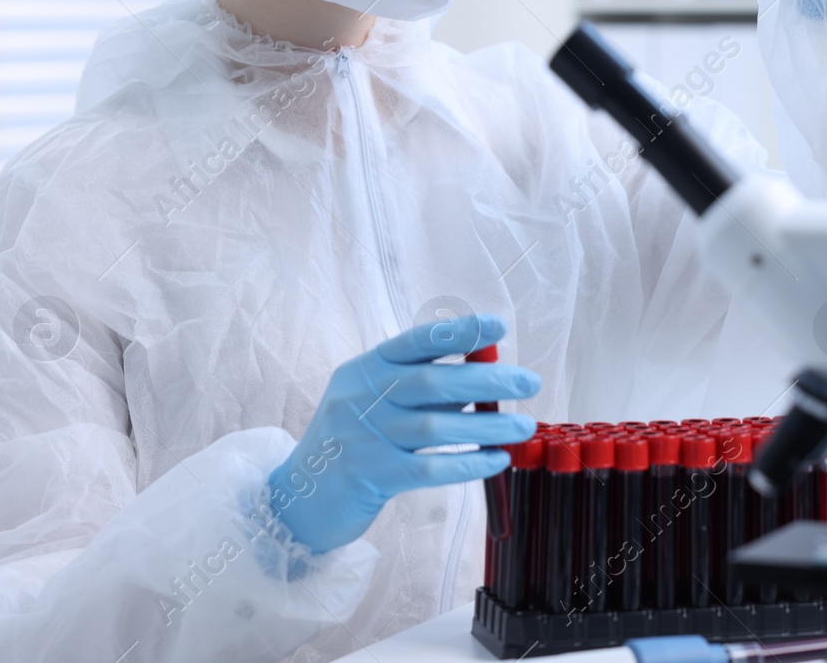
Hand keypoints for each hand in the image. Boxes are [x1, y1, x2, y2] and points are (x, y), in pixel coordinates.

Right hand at [267, 314, 538, 553]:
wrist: (296, 498)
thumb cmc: (350, 444)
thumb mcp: (374, 402)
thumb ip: (419, 388)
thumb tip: (482, 376)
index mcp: (364, 369)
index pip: (417, 341)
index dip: (460, 332)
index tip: (499, 326)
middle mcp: (361, 397)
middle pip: (432, 381)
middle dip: (488, 378)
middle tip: (530, 382)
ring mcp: (363, 437)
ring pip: (436, 425)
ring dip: (488, 425)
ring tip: (523, 426)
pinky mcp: (371, 476)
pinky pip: (429, 467)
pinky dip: (468, 463)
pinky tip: (496, 461)